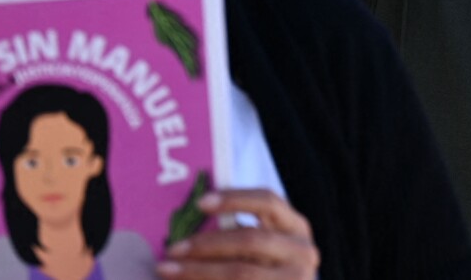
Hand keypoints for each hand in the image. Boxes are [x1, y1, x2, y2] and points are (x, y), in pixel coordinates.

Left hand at [157, 188, 319, 279]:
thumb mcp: (262, 250)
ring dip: (198, 271)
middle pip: (251, 239)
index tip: (200, 203)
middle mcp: (303, 252)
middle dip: (207, 243)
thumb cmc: (265, 272)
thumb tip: (193, 217)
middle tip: (173, 248)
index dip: (234, 198)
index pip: (268, 202)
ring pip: (241, 272)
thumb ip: (239, 234)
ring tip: (167, 270)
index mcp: (296, 228)